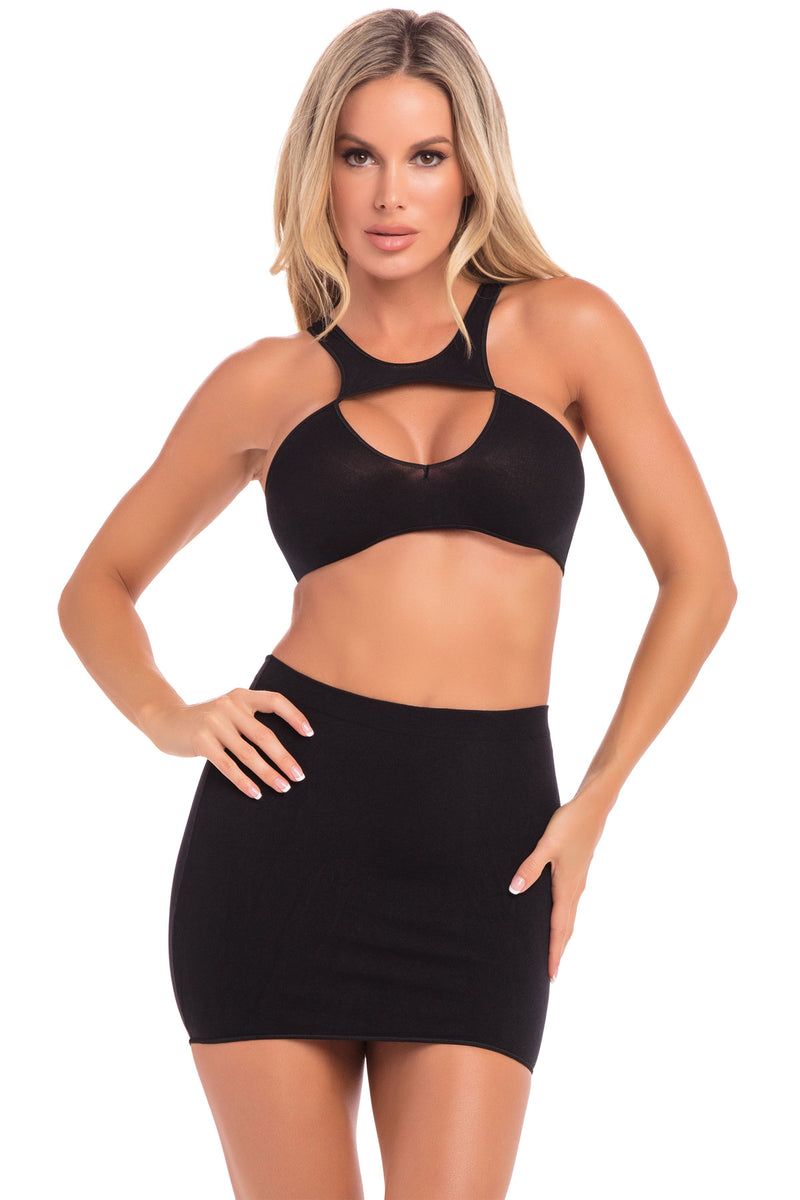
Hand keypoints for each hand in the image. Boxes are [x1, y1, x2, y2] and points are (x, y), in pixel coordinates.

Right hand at [141, 688, 313, 797]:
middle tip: (299, 776)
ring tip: (282, 787)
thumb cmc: (206, 720)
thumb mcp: (228, 710)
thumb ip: (250, 719)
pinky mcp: (201, 740)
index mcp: (241, 696)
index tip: (310, 734)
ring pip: (248, 754)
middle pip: (264, 735)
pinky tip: (255, 793)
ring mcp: (214, 722)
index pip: (275, 701)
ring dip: (268, 773)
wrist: (166, 720)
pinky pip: (227, 765)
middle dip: (284, 758)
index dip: (294, 716)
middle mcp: (229, 705)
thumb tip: (284, 748)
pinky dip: (243, 781)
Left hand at [508, 781, 616, 980]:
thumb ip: (530, 867)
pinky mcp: (578, 872)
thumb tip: (515, 890)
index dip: (554, 952)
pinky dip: (564, 919)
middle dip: (559, 951)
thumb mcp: (546, 845)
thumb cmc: (570, 824)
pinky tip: (558, 916)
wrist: (594, 807)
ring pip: (570, 916)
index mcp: (567, 887)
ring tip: (554, 951)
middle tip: (552, 974)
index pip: (559, 928)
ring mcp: (578, 881)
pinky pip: (570, 904)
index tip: (551, 975)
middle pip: (567, 928)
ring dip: (562, 936)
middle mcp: (575, 889)